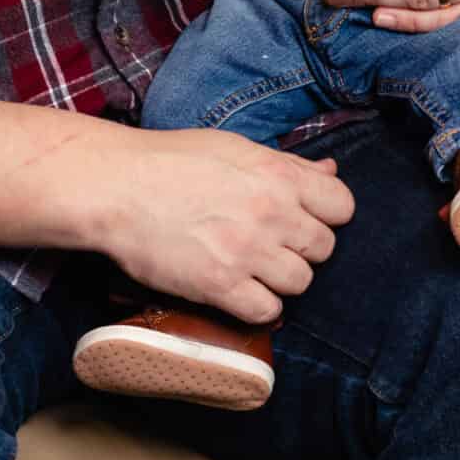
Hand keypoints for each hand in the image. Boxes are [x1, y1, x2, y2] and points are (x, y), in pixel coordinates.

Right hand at [98, 128, 355, 323]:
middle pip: (324, 247)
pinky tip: (239, 290)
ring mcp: (247, 251)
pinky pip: (268, 311)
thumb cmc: (171, 161)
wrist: (116, 187)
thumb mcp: (236, 148)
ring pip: (301, 282)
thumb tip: (330, 169)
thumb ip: (288, 164)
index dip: (327, 214)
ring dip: (281, 279)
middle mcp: (271, 213)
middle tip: (272, 244)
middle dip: (302, 248)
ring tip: (254, 268)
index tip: (304, 217)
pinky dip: (259, 306)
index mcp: (278, 175)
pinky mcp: (220, 285)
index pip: (343, 205)